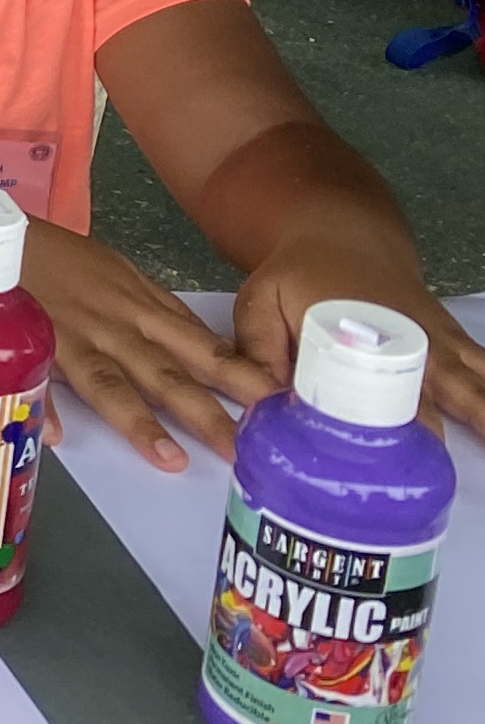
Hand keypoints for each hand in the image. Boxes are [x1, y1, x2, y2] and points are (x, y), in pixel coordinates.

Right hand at [22, 220, 276, 467]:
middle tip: (244, 453)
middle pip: (166, 373)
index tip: (277, 409)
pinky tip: (56, 437)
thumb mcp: (119, 273)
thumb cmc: (59, 255)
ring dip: (138, 421)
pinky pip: (34, 376)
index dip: (241, 379)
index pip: (201, 349)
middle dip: (208, 414)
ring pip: (109, 382)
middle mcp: (113, 326)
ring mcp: (69, 335)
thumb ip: (158, 312)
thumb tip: (202, 345)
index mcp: (141, 309)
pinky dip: (45, 405)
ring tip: (169, 460)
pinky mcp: (25, 340)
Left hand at [231, 239, 484, 449]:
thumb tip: (265, 406)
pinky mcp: (455, 345)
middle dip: (428, 450)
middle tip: (429, 486)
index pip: (371, 400)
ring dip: (483, 420)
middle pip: (429, 408)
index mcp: (361, 338)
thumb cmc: (298, 276)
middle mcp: (409, 344)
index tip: (379, 471)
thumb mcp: (262, 302)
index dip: (373, 437)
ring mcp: (440, 344)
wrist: (345, 236)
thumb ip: (260, 350)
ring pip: (473, 390)